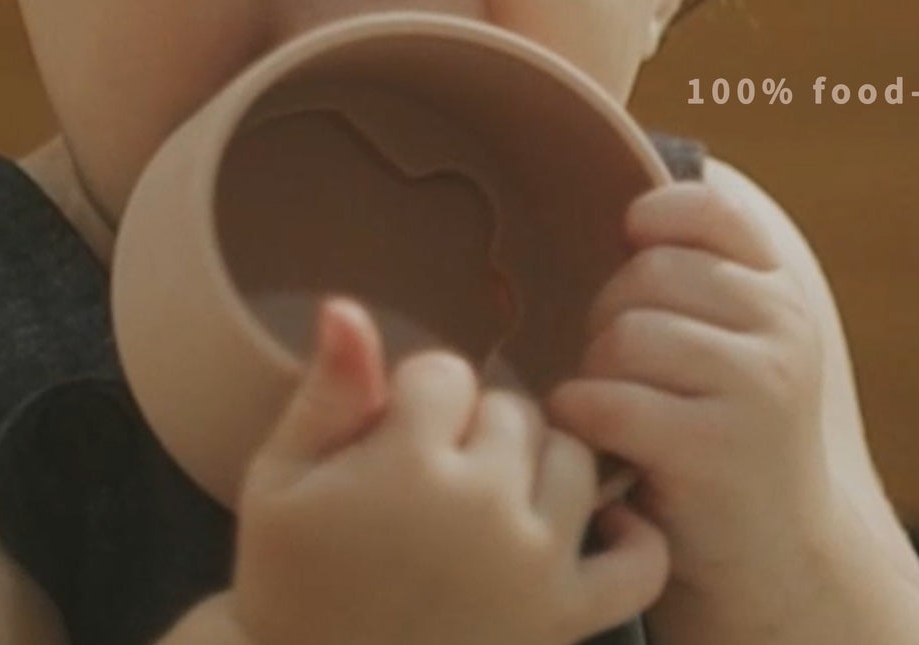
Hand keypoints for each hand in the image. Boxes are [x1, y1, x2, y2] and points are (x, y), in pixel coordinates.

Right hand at [223, 296, 671, 644]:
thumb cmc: (289, 583)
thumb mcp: (280, 483)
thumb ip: (328, 392)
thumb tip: (347, 305)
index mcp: (410, 465)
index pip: (444, 374)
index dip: (414, 402)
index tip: (388, 443)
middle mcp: (485, 506)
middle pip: (512, 409)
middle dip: (472, 432)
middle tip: (432, 485)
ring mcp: (535, 563)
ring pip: (571, 456)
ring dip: (536, 468)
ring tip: (488, 505)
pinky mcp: (566, 618)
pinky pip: (638, 558)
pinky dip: (627, 536)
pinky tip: (584, 529)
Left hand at [543, 181, 830, 596]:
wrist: (773, 561)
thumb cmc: (723, 437)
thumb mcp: (734, 347)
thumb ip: (699, 282)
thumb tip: (624, 211)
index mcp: (781, 294)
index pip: (711, 209)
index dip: (656, 214)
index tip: (630, 239)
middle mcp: (780, 331)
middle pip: (648, 272)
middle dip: (609, 314)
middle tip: (616, 366)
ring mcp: (756, 388)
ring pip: (625, 334)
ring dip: (596, 372)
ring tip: (612, 407)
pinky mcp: (715, 447)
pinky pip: (611, 401)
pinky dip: (582, 415)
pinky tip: (591, 434)